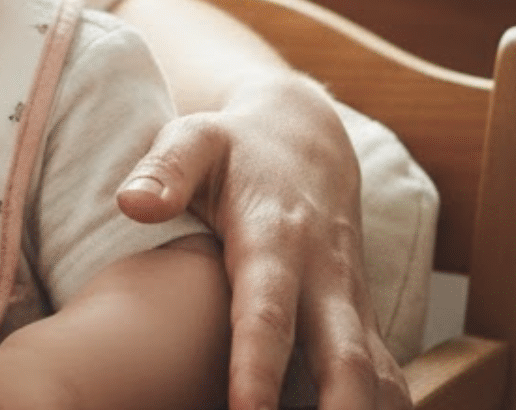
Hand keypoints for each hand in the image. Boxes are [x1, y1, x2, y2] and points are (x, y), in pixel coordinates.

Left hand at [116, 75, 409, 409]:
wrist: (306, 140)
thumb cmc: (234, 147)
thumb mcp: (195, 138)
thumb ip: (165, 169)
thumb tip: (132, 202)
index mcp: (275, 238)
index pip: (267, 312)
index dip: (258, 367)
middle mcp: (324, 277)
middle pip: (343, 359)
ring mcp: (350, 301)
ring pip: (375, 376)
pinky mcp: (360, 319)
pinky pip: (383, 376)